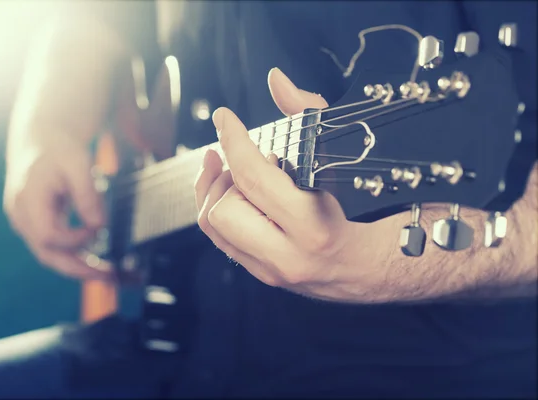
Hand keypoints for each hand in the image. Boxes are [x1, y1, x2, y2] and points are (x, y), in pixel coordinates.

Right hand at [3, 17, 134, 280]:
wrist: (41, 142)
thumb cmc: (58, 150)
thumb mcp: (77, 164)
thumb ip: (87, 195)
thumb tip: (100, 225)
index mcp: (28, 201)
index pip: (49, 236)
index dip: (76, 238)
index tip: (98, 228)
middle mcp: (22, 218)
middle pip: (48, 255)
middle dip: (79, 270)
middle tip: (110, 277)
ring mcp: (27, 225)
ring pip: (51, 257)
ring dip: (79, 268)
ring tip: (108, 275)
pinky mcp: (36, 227)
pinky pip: (54, 250)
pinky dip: (74, 258)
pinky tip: (95, 262)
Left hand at [195, 68, 390, 299]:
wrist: (369, 265)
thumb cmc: (362, 210)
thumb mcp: (341, 157)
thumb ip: (309, 114)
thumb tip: (276, 80)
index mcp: (313, 227)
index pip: (255, 178)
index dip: (234, 140)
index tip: (225, 118)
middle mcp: (287, 255)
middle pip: (224, 208)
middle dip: (226, 176)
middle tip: (244, 160)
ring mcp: (270, 269)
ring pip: (214, 225)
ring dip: (218, 192)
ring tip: (241, 175)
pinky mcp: (259, 273)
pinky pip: (219, 238)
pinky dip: (219, 208)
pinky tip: (235, 191)